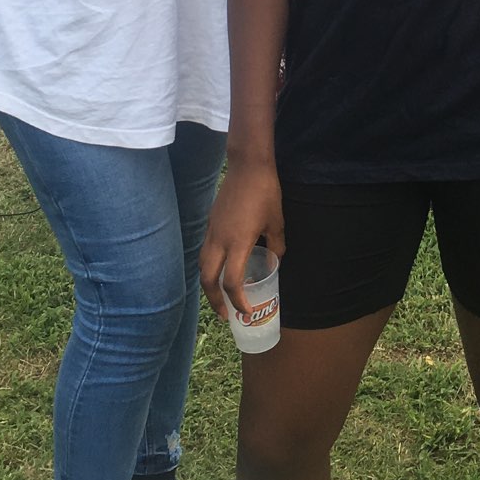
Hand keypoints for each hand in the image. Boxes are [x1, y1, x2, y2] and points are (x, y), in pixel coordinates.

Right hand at [199, 163, 283, 321]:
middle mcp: (219, 240)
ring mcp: (212, 231)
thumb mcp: (276, 222)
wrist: (247, 165)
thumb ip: (276, 245)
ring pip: (202, 265)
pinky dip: (210, 267)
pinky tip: (221, 268)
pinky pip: (205, 251)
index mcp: (238, 243)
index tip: (246, 311)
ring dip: (209, 285)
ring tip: (221, 296)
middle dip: (215, 301)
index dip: (238, 301)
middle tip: (226, 314)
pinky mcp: (210, 222)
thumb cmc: (265, 192)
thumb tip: (276, 260)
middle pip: (208, 279)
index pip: (231, 282)